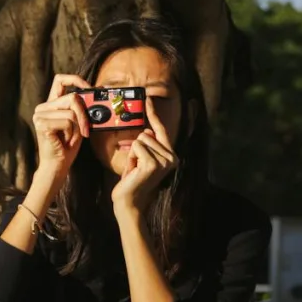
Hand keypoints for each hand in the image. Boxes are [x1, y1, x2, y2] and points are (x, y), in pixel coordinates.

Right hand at [30, 74, 93, 186]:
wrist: (57, 166)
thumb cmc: (67, 146)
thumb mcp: (78, 123)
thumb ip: (82, 108)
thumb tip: (98, 93)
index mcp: (50, 104)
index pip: (60, 80)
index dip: (76, 80)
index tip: (89, 88)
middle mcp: (42, 107)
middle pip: (72, 97)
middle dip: (84, 114)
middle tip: (86, 129)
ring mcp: (40, 115)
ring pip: (71, 111)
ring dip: (77, 127)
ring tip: (70, 138)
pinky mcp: (42, 125)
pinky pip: (67, 122)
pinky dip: (71, 133)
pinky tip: (64, 141)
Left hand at [110, 101, 178, 217]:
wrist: (129, 202)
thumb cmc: (132, 181)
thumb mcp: (140, 159)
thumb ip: (146, 144)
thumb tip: (147, 129)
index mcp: (171, 155)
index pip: (161, 130)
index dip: (153, 114)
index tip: (148, 99)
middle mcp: (172, 157)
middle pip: (147, 133)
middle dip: (136, 148)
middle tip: (137, 166)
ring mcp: (165, 161)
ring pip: (141, 139)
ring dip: (133, 154)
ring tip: (135, 169)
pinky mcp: (154, 164)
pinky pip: (137, 146)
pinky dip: (131, 157)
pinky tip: (134, 170)